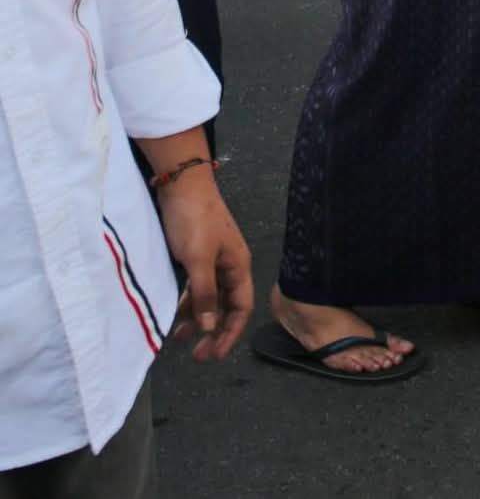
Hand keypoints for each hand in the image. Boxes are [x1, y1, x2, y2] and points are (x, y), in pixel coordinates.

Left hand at [155, 169, 253, 361]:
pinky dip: (188, 303)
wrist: (182, 186)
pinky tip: (175, 313)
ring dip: (197, 319)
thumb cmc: (194, 220)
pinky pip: (196, 287)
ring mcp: (213, 261)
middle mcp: (229, 266)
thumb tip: (209, 328)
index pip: (241, 308)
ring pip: (209, 298)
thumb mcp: (198, 260)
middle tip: (198, 355)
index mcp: (238, 266)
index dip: (231, 332)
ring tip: (179, 338)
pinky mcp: (196, 256)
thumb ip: (203, 294)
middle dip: (214, 331)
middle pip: (226, 307)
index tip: (214, 354)